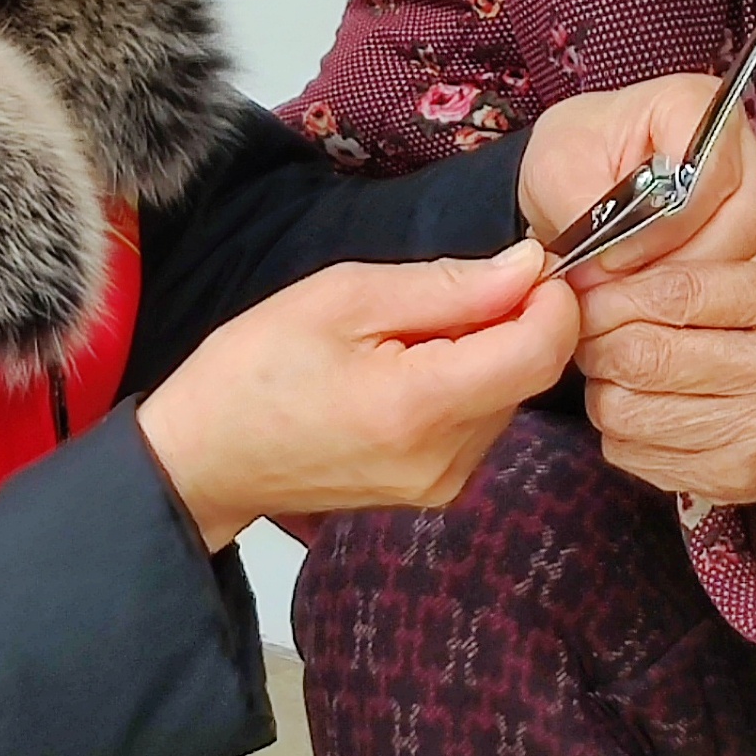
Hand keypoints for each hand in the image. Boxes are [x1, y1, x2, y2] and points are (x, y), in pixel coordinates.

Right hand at [137, 242, 579, 552]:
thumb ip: (448, 285)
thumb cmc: (256, 368)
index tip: (526, 264)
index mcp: (421, 406)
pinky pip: (480, 423)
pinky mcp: (436, 492)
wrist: (204, 459)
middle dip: (509, 321)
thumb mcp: (343, 298)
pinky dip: (462, 386)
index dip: (551, 298)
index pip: (540, 351)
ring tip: (404, 337)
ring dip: (483, 354)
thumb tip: (530, 267)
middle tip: (439, 294)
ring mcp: (444, 484)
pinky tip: (404, 372)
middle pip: (529, 373)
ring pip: (508, 397)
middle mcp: (447, 458)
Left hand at [518, 76, 755, 279]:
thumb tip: (613, 259)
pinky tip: (687, 308)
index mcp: (691, 106)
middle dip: (689, 264)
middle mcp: (739, 142)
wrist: (576, 185)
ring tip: (652, 301)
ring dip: (713, 287)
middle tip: (634, 290)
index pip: (709, 169)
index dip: (666, 224)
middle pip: (751, 213)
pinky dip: (736, 298)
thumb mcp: (556, 175)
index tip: (616, 254)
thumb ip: (587, 211)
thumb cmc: (572, 164)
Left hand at [573, 219, 755, 513]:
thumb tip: (670, 208)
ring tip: (611, 366)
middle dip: (596, 339)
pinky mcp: (732, 479)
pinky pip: (634, 452)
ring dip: (601, 385)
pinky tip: (637, 406)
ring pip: (626, 407)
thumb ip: (744, 237)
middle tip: (588, 329)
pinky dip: (618, 429)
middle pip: (642, 353)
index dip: (614, 292)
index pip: (677, 290)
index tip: (589, 289)